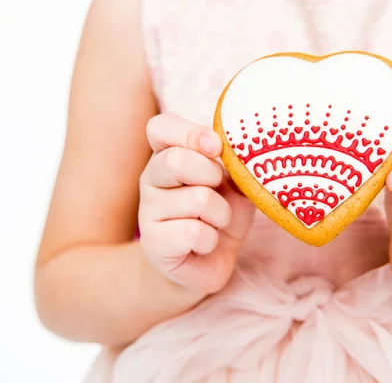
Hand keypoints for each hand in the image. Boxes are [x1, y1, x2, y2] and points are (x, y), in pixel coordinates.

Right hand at [138, 114, 255, 294]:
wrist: (209, 263)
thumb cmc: (220, 214)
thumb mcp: (234, 184)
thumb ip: (233, 163)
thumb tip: (243, 149)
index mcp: (167, 155)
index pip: (160, 127)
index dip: (190, 133)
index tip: (216, 147)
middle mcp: (151, 179)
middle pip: (177, 161)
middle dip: (212, 175)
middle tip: (220, 191)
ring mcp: (148, 211)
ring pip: (197, 199)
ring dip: (221, 214)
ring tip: (215, 223)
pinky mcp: (153, 244)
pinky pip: (194, 232)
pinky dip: (211, 240)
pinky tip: (204, 244)